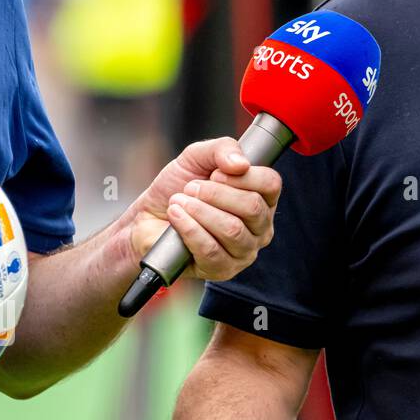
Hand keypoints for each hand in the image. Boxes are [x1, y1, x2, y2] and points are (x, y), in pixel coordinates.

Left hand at [129, 137, 281, 281]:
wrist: (148, 217)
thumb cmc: (178, 188)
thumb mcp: (198, 157)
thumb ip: (222, 149)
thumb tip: (241, 163)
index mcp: (262, 198)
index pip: (271, 184)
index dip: (243, 176)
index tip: (215, 173)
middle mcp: (260, 226)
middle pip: (252, 207)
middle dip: (215, 194)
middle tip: (191, 188)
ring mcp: (244, 251)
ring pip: (232, 230)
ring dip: (200, 211)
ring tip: (180, 203)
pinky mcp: (222, 269)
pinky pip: (211, 250)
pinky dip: (189, 229)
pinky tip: (177, 218)